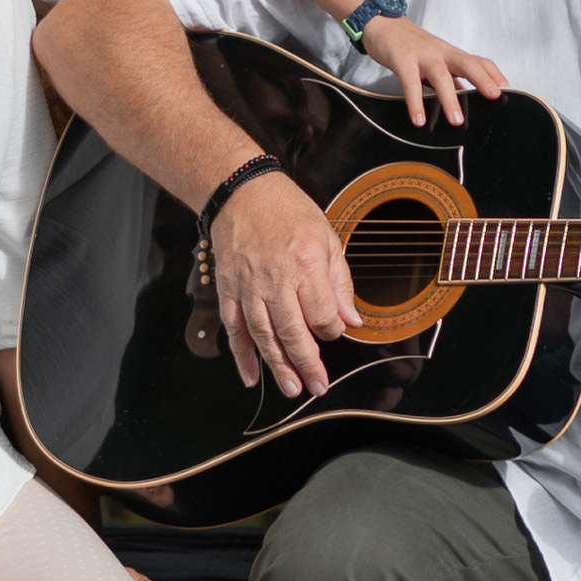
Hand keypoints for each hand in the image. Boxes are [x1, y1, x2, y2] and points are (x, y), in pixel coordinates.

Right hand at [209, 169, 359, 398]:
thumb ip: (339, 282)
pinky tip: (251, 376)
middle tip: (317, 386)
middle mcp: (276, 279)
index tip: (333, 333)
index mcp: (305, 264)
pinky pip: (234, 328)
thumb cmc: (287, 212)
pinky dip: (241, 355)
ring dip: (277, 366)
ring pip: (263, 335)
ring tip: (291, 389)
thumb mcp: (326, 237)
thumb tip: (351, 321)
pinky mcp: (229, 289)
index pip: (322, 315)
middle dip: (307, 364)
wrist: (241, 192)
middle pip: (293, 332)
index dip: (331, 331)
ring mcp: (248, 286)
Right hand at [358, 14, 506, 129]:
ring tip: (456, 120)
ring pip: (441, 76)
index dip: (494, 74)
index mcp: (451, 54)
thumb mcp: (434, 58)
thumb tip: (466, 96)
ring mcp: (422, 55)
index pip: (479, 61)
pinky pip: (410, 83)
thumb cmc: (410, 45)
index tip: (507, 90)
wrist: (381, 22)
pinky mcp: (402, 60)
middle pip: (467, 63)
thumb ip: (450, 76)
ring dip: (450, 98)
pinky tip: (419, 119)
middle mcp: (441, 53)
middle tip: (494, 96)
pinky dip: (415, 102)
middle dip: (482, 79)